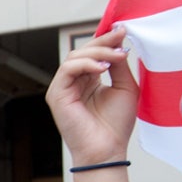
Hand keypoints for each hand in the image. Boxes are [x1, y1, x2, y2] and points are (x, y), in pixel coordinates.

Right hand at [45, 27, 138, 165]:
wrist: (107, 150)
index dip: (106, 40)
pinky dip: (85, 64)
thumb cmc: (115, 126)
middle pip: (83, 50)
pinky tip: (102, 67)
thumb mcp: (125, 87)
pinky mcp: (56, 95)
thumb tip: (118, 44)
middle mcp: (74, 82)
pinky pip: (67, 69)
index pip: (93, 53)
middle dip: (103, 41)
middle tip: (121, 36)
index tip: (123, 31)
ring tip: (117, 55)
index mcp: (89, 79)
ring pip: (75, 57)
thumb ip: (119, 66)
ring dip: (97, 52)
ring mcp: (63, 87)